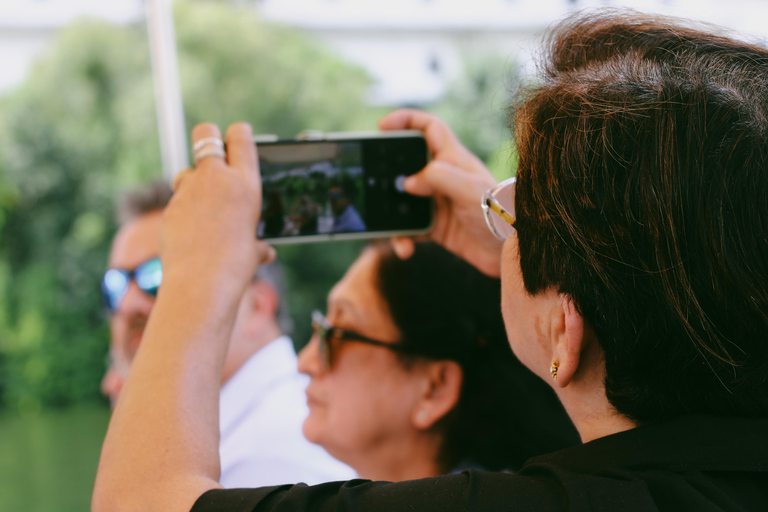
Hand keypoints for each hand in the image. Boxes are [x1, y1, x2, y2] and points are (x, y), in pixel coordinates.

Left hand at [163, 122, 273, 292]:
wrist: (200, 285)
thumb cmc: (235, 267)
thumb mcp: (253, 250)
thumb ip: (255, 243)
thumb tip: (264, 252)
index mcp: (245, 184)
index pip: (240, 136)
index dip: (238, 133)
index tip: (238, 136)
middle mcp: (216, 179)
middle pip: (205, 132)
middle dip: (208, 137)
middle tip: (212, 152)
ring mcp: (188, 190)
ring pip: (187, 172)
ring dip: (193, 183)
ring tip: (202, 209)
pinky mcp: (170, 207)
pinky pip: (178, 202)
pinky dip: (184, 213)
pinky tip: (191, 234)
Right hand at [379, 109, 502, 276]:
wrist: (511, 252)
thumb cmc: (500, 214)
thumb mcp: (471, 190)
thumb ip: (440, 177)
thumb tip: (408, 182)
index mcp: (454, 159)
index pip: (428, 127)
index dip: (406, 120)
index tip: (381, 126)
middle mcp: (444, 177)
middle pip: (407, 163)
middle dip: (387, 171)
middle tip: (372, 181)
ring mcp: (438, 203)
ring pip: (403, 200)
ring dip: (392, 213)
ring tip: (387, 225)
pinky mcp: (436, 227)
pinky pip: (409, 229)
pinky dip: (402, 238)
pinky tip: (405, 249)